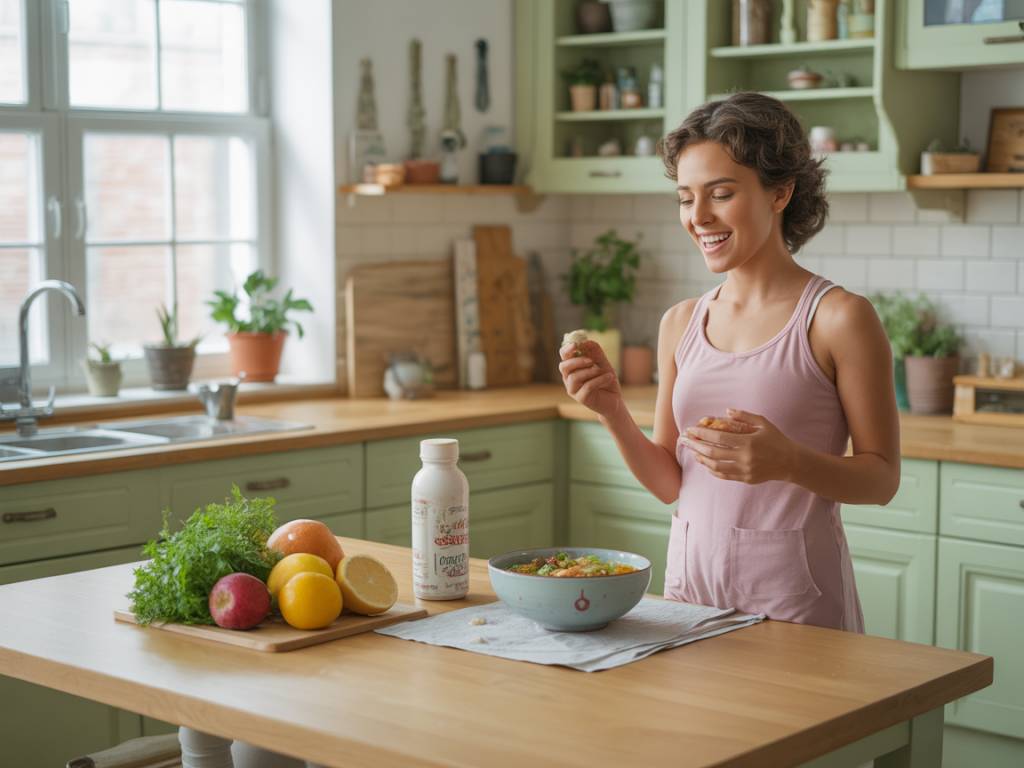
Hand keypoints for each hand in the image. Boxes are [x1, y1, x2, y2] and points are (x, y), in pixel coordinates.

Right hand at [558, 340, 621, 419]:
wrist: (615, 399)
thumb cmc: (606, 380)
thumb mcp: (603, 363)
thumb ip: (595, 352)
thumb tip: (585, 341)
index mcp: (572, 368)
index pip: (564, 356)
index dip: (567, 349)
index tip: (576, 344)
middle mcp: (569, 379)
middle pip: (564, 366)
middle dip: (577, 361)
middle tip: (591, 361)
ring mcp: (573, 390)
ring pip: (574, 377)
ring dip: (590, 371)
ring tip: (603, 371)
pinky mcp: (581, 398)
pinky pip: (587, 386)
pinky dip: (599, 380)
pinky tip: (609, 377)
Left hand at [678, 408, 796, 483]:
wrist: (792, 462)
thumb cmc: (777, 440)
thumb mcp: (763, 423)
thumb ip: (744, 416)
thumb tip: (726, 411)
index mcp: (748, 442)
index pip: (719, 438)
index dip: (702, 434)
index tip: (691, 429)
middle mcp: (745, 458)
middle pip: (713, 452)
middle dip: (696, 445)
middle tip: (684, 441)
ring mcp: (745, 470)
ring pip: (716, 466)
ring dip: (701, 458)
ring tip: (693, 452)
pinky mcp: (746, 479)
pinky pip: (724, 475)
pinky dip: (712, 469)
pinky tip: (706, 463)